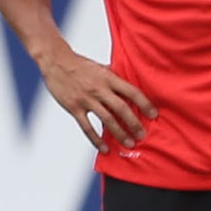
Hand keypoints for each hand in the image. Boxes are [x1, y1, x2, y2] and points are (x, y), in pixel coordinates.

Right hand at [38, 48, 155, 152]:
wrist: (56, 62)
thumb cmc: (81, 65)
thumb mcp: (102, 68)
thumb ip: (115, 79)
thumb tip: (132, 89)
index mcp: (109, 78)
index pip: (132, 92)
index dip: (144, 104)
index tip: (154, 115)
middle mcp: (99, 89)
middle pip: (121, 108)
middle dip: (134, 123)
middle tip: (143, 135)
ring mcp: (86, 99)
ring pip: (106, 120)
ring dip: (119, 133)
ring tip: (129, 143)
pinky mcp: (74, 107)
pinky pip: (87, 127)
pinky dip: (96, 139)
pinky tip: (105, 148)